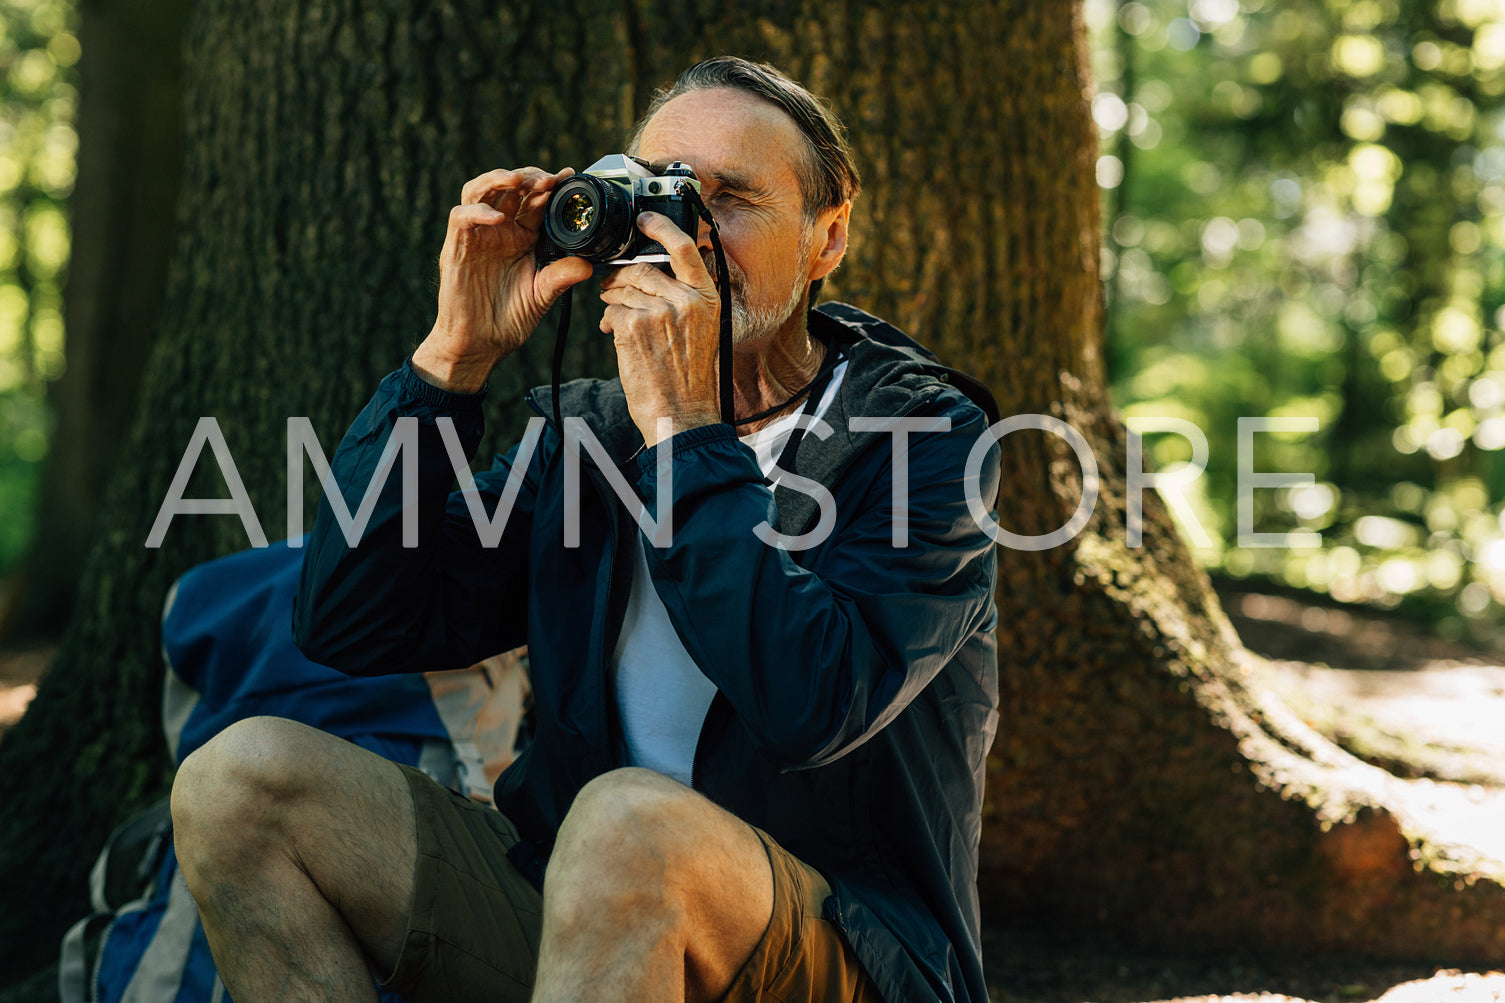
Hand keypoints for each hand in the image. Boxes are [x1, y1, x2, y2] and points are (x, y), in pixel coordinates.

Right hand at [413, 167, 593, 391]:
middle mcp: (499, 231)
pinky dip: (478, 212)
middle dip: (528, 177)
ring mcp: (477, 237)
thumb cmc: (508, 320)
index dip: (550, 187)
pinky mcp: (456, 248)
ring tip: (518, 180)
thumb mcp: (542, 295)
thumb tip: (588, 266)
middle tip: (547, 179)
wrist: (481, 345)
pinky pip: (461, 218)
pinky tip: (498, 218)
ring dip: (498, 180)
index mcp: (521, 237)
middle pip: (508, 188)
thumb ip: (562, 276)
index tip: (568, 177)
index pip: (534, 202)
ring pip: (479, 191)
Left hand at [600, 212, 722, 446]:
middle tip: (611, 287)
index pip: (685, 248)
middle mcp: (687, 301)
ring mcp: (660, 312)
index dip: (661, 228)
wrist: (683, 416)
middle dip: (621, 276)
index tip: (644, 220)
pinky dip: (609, 322)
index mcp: (708, 298)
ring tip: (616, 319)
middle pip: (643, 269)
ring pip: (623, 288)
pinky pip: (612, 311)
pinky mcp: (634, 327)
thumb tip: (652, 277)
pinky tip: (615, 336)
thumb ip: (685, 300)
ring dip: (613, 300)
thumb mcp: (702, 332)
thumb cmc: (691, 380)